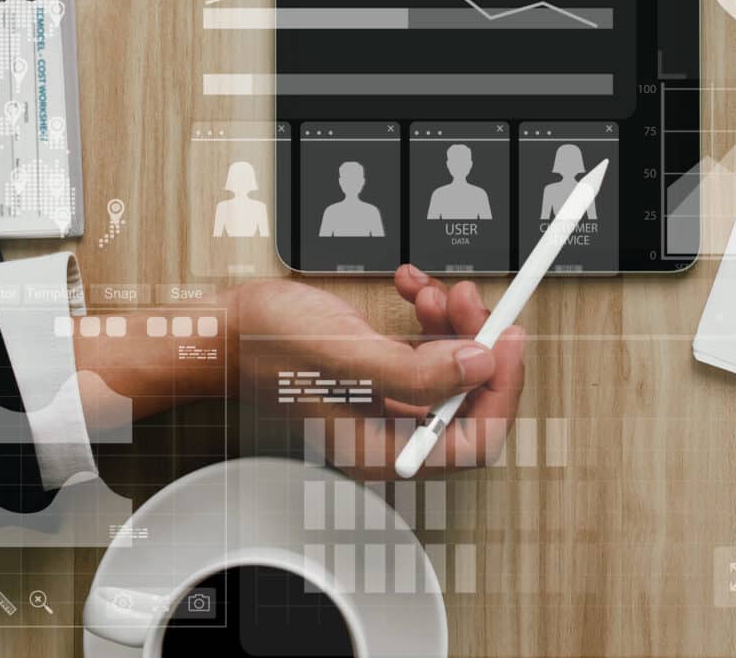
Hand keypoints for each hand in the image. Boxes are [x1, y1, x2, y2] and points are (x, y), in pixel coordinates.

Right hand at [220, 267, 525, 477]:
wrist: (227, 325)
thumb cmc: (266, 348)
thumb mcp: (346, 356)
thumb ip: (414, 371)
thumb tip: (478, 366)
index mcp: (383, 448)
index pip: (473, 440)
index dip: (501, 390)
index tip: (507, 341)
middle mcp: (390, 429)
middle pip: (468, 397)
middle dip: (475, 343)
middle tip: (469, 300)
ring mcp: (387, 399)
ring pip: (451, 365)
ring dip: (452, 322)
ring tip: (432, 290)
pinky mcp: (381, 369)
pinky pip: (426, 345)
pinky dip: (427, 313)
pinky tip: (412, 287)